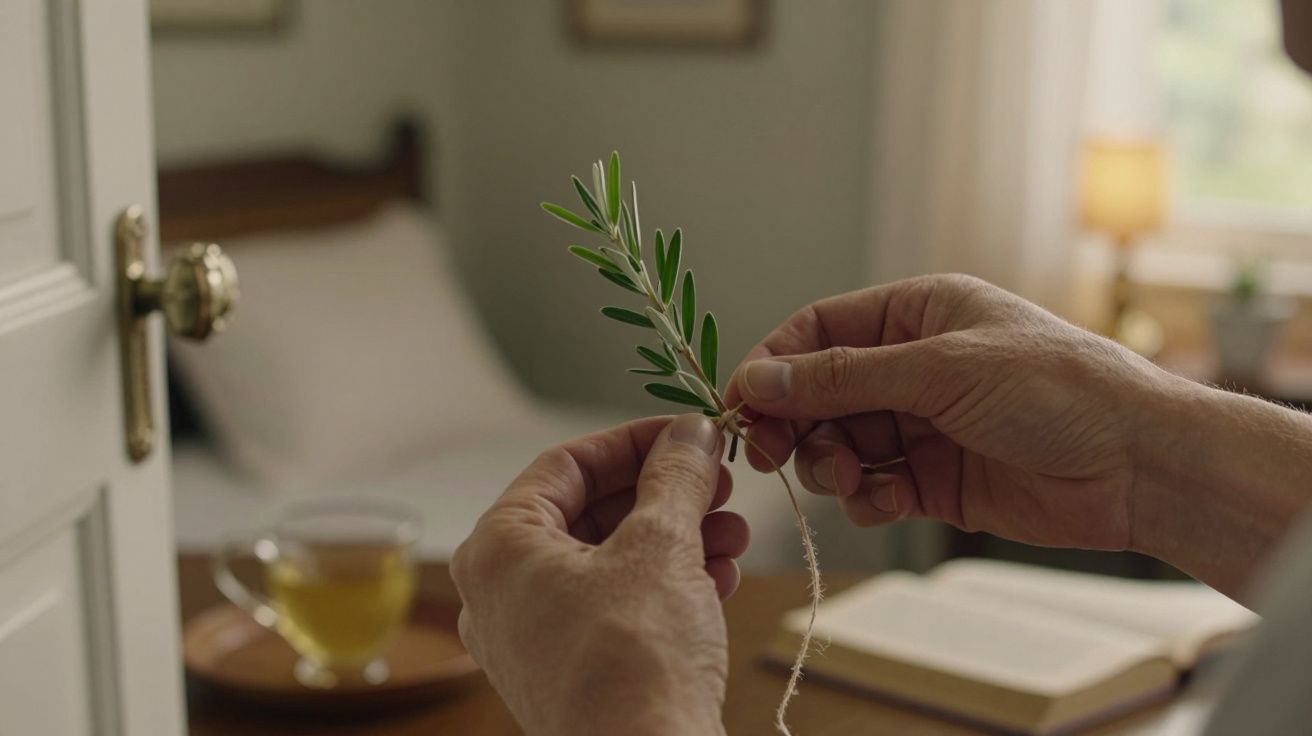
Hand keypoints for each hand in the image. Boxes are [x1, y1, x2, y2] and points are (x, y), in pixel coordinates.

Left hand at [450, 415, 744, 735]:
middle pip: (589, 512)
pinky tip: (720, 574)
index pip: (564, 464)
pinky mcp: (570, 673)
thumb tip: (689, 435)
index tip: (685, 432)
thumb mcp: (662, 545)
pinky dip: (666, 584)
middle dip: (663, 493)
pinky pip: (616, 606)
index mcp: (499, 548)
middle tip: (715, 478)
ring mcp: (532, 638)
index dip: (633, 440)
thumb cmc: (632, 664)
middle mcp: (503, 592)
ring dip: (676, 538)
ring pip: (609, 561)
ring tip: (731, 529)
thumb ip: (674, 477)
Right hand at [724, 274, 1168, 551]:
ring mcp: (923, 425)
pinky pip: (873, 487)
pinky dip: (868, 497)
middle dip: (796, 424)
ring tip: (851, 476)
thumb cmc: (1055, 389)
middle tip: (773, 455)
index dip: (773, 366)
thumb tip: (758, 378)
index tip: (739, 406)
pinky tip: (890, 499)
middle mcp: (913, 366)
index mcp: (915, 314)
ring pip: (839, 444)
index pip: (817, 332)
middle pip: (818, 393)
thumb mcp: (938, 369)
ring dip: (830, 464)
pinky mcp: (935, 480)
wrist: (1137, 464)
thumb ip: (841, 379)